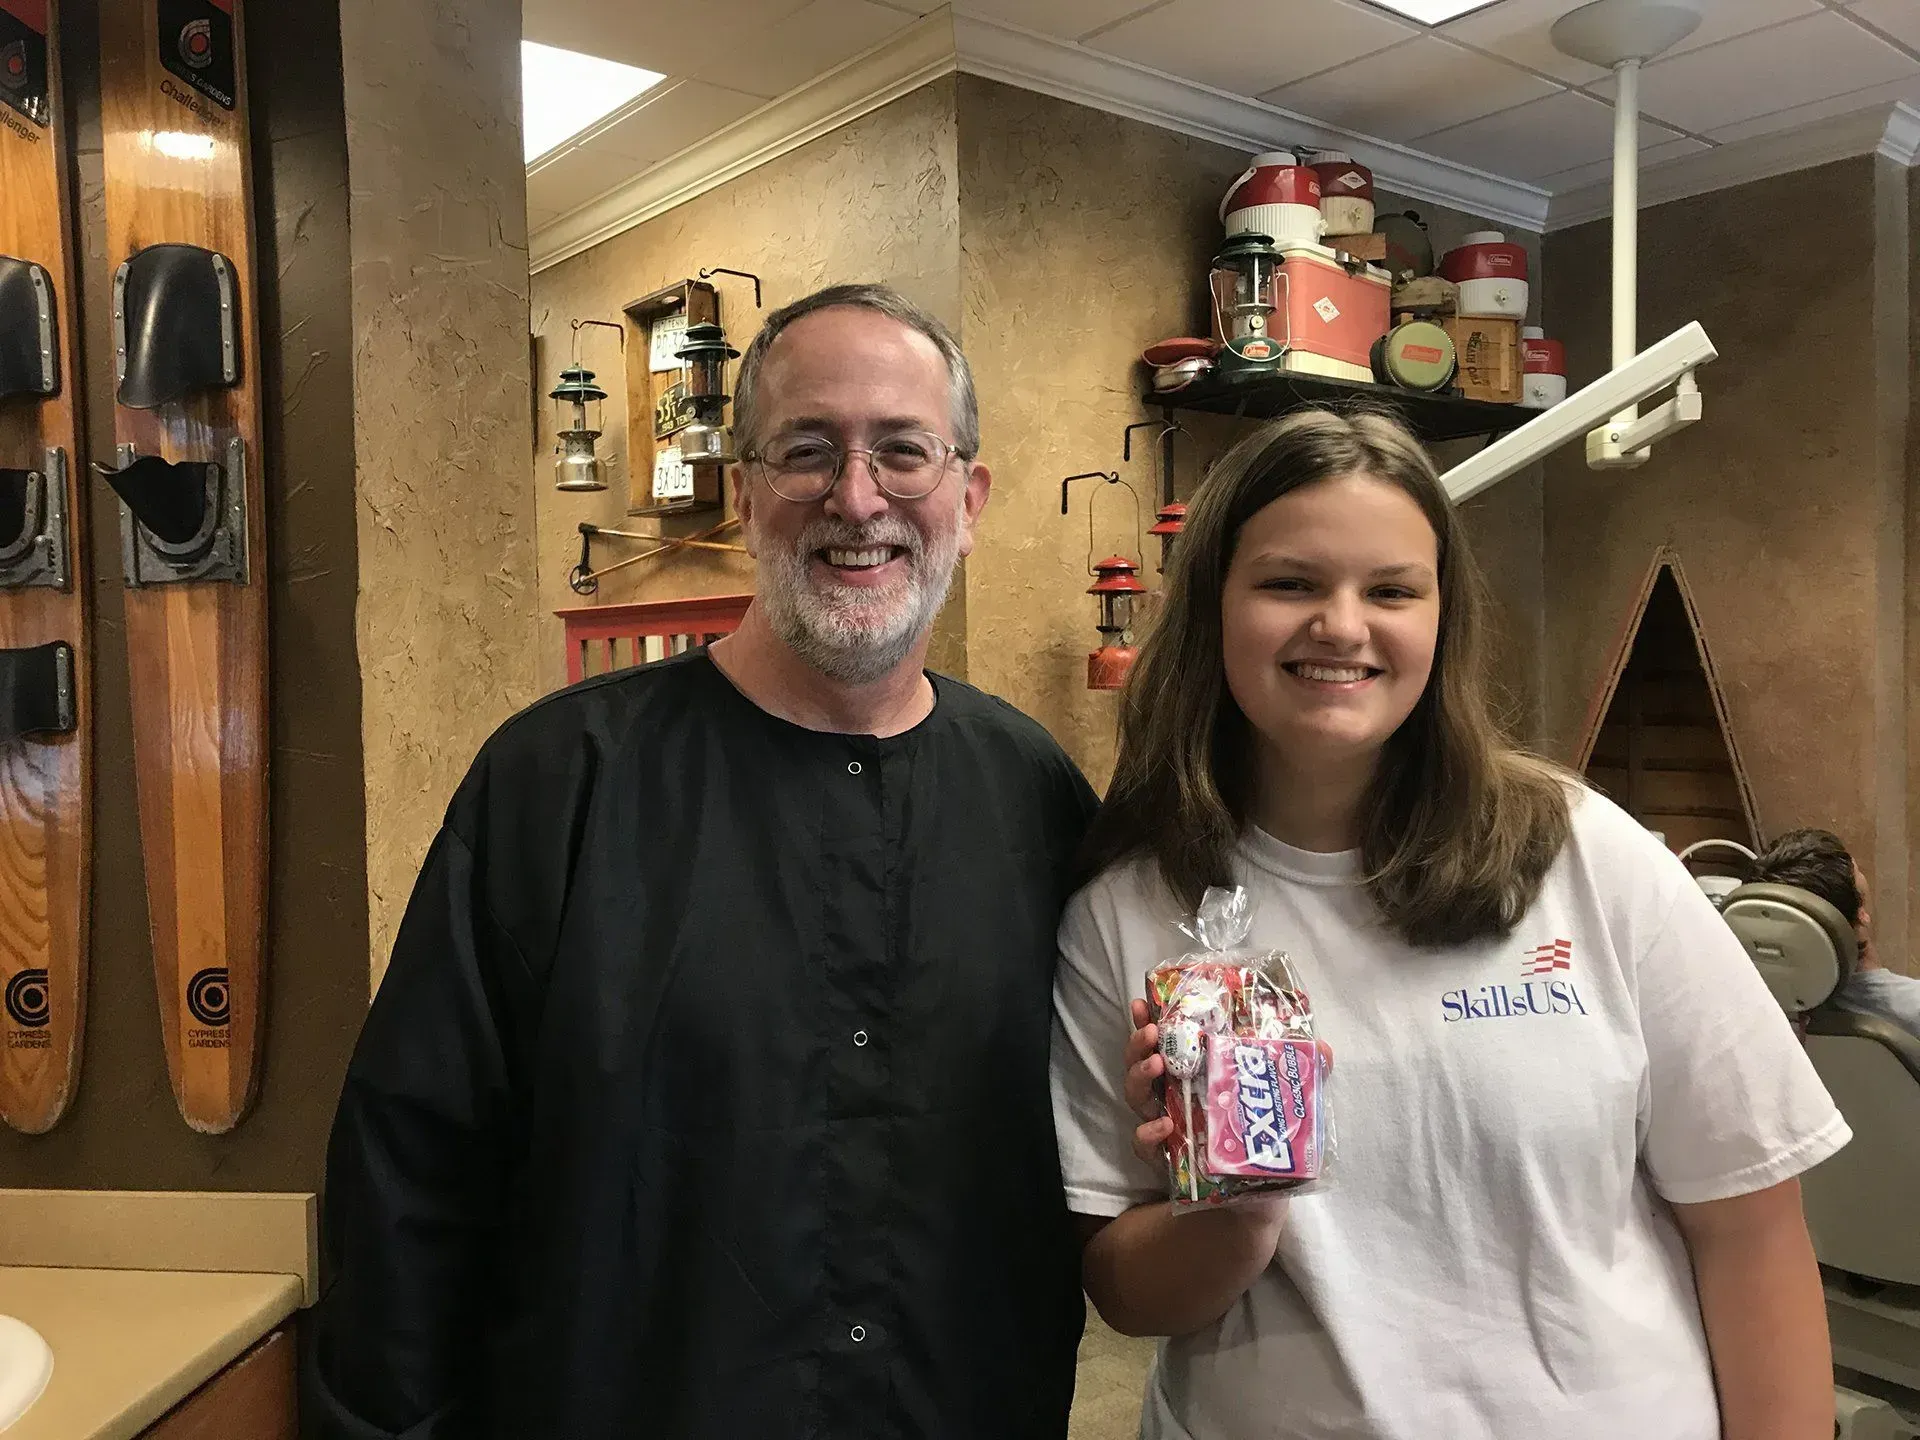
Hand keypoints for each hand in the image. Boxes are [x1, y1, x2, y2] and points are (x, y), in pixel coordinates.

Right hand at [1123, 1000, 1335, 1172]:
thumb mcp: (1287, 1110)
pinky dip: (1148, 1132)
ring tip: (1156, 1065)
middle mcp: (1173, 1095)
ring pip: (1136, 1095)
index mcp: (1195, 1075)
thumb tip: (1323, 1048)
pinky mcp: (1164, 1159)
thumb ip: (1302, 1080)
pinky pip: (1142, 1143)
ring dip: (1140, 1075)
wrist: (1259, 1203)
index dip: (1149, 1020)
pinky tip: (1164, 1125)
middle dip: (1139, 1042)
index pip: (1167, 1041)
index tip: (1143, 1001)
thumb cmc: (1267, 1147)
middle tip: (1150, 1032)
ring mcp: (1165, 1125)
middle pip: (1142, 1061)